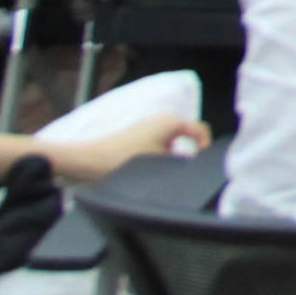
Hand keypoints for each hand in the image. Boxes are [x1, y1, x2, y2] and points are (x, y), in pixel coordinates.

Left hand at [46, 112, 212, 180]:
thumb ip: (182, 161)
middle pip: (188, 136)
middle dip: (189, 154)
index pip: (201, 131)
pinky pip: (161, 146)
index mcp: (171, 121)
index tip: (199, 167)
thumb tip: (192, 164)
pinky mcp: (139, 138)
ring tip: (164, 173)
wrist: (90, 162)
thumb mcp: (161, 162)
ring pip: (174, 143)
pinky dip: (161, 158)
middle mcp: (162, 120)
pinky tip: (151, 171)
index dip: (205, 149)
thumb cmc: (124, 159)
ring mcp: (149, 128)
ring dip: (173, 158)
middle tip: (183, 172)